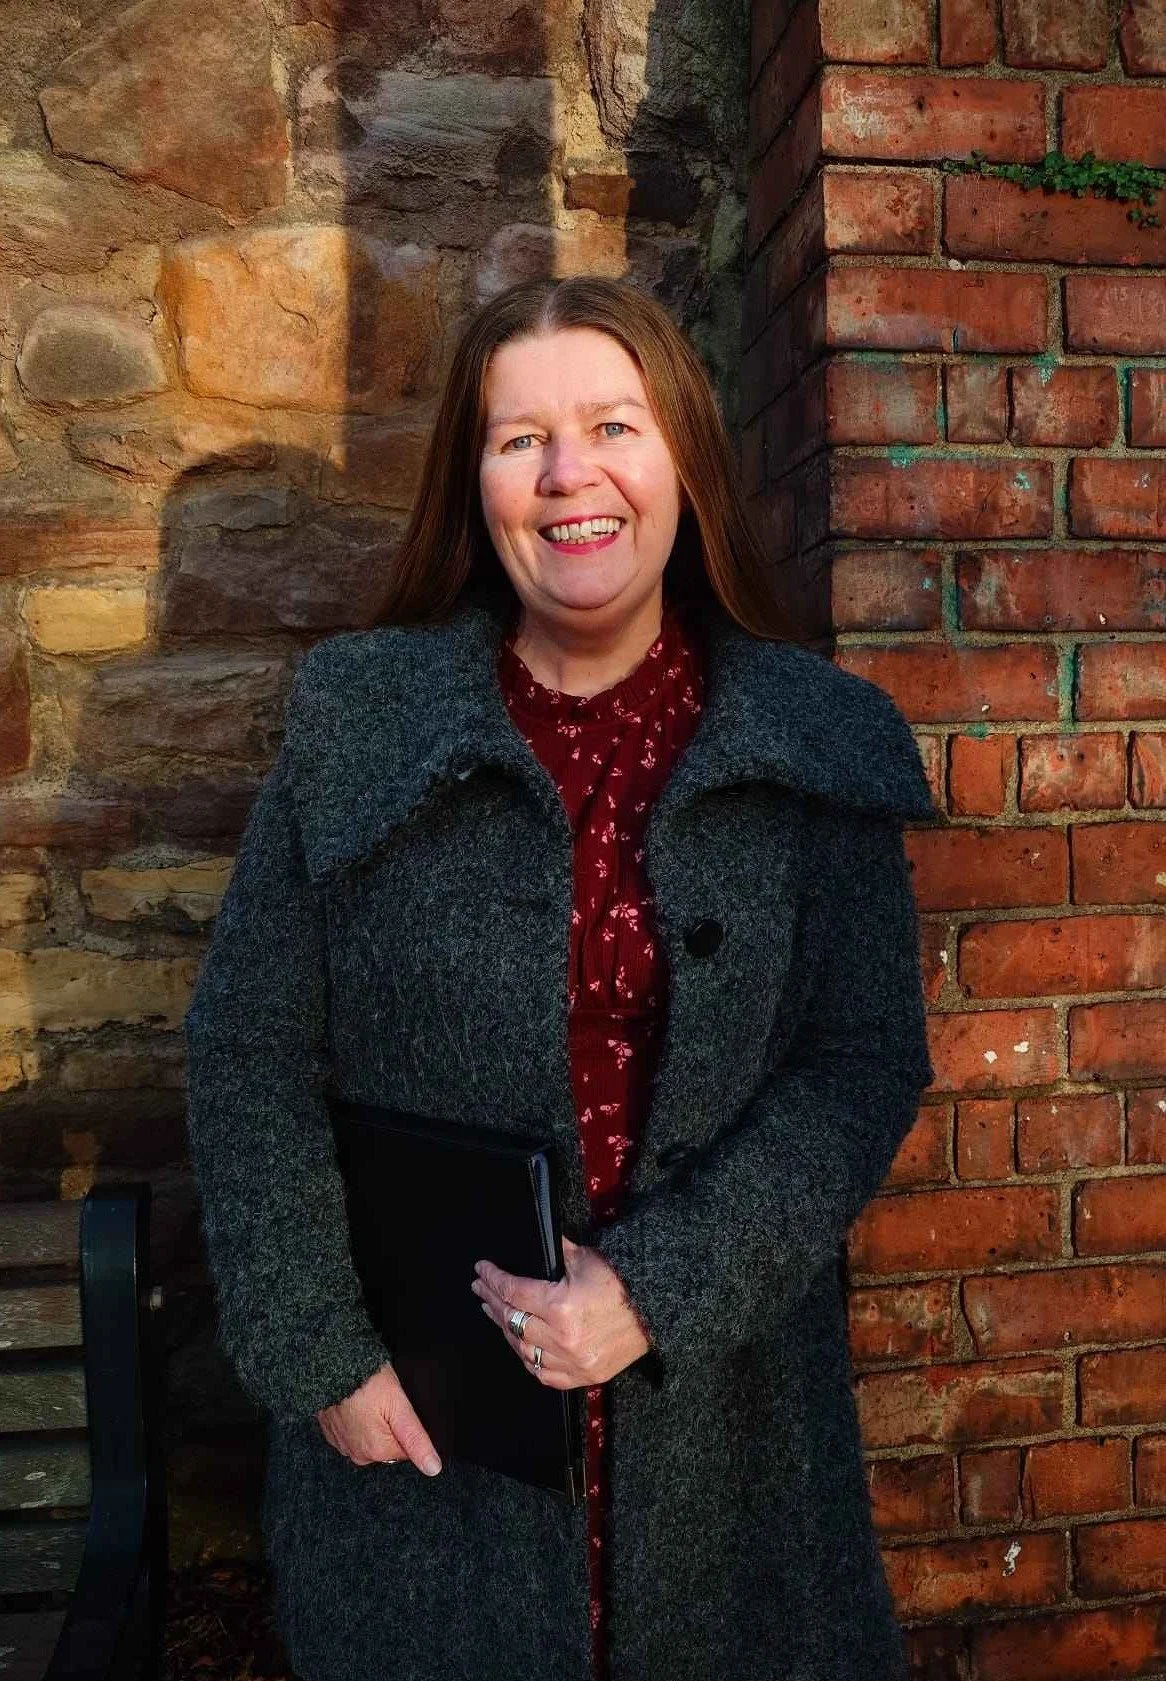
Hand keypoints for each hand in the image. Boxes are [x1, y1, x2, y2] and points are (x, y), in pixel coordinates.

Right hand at [315, 1360, 441, 1473]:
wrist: (331, 1365)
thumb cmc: (367, 1382)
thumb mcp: (399, 1406)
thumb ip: (416, 1439)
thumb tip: (433, 1468)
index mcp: (377, 1452)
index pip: (406, 1450)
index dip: (406, 1427)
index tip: (399, 1410)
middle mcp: (358, 1455)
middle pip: (388, 1446)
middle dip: (390, 1427)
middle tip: (384, 1402)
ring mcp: (343, 1445)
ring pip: (371, 1439)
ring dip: (373, 1424)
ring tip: (370, 1401)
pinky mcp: (332, 1434)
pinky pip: (353, 1433)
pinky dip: (357, 1421)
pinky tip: (357, 1404)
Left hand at [471, 1236, 651, 1387]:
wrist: (657, 1312)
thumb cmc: (622, 1281)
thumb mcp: (587, 1258)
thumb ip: (556, 1252)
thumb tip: (539, 1240)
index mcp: (560, 1307)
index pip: (514, 1293)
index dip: (494, 1280)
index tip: (481, 1270)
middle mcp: (561, 1339)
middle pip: (513, 1321)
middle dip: (493, 1302)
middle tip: (481, 1289)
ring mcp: (572, 1362)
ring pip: (523, 1350)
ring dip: (506, 1330)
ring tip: (494, 1313)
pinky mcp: (583, 1376)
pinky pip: (544, 1374)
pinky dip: (528, 1359)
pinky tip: (518, 1345)